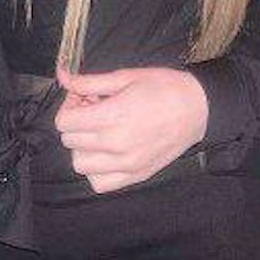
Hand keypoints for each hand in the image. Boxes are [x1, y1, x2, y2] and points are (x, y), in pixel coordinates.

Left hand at [54, 66, 207, 193]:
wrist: (198, 108)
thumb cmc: (164, 87)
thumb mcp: (125, 76)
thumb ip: (89, 81)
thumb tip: (61, 76)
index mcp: (112, 116)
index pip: (64, 123)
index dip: (70, 106)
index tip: (84, 97)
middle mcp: (116, 144)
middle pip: (70, 141)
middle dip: (76, 122)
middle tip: (94, 109)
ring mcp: (126, 164)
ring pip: (80, 164)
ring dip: (83, 147)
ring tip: (100, 131)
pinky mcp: (136, 176)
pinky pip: (99, 183)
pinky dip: (96, 169)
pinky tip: (107, 152)